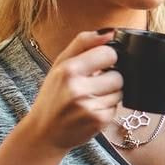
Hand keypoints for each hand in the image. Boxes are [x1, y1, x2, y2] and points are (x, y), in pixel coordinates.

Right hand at [21, 30, 122, 152]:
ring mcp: (89, 107)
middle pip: (118, 76)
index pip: (109, 53)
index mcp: (68, 70)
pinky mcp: (99, 122)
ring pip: (120, 92)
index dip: (108, 58)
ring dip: (110, 94)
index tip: (100, 64)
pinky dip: (108, 108)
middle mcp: (78, 89)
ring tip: (91, 98)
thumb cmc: (53, 95)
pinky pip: (117, 108)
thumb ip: (84, 43)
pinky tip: (92, 110)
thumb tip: (110, 31)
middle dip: (110, 78)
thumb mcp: (60, 64)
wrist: (44, 132)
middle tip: (94, 84)